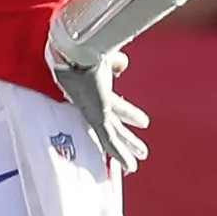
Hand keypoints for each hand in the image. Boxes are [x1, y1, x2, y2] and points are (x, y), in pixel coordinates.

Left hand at [46, 44, 149, 173]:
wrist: (74, 50)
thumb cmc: (85, 48)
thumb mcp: (105, 57)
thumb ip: (113, 62)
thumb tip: (122, 62)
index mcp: (95, 87)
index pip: (115, 106)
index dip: (128, 114)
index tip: (142, 121)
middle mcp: (93, 102)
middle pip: (114, 124)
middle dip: (127, 138)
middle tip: (141, 150)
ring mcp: (94, 110)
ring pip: (111, 137)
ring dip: (125, 150)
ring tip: (134, 167)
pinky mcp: (95, 116)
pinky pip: (109, 140)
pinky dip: (120, 154)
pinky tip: (129, 166)